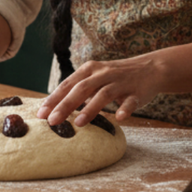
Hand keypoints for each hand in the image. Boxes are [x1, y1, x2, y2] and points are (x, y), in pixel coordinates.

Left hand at [38, 56, 161, 126]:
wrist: (151, 68)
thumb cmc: (117, 77)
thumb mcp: (96, 77)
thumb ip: (78, 90)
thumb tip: (54, 108)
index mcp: (90, 69)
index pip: (68, 84)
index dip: (54, 99)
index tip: (40, 114)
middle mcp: (103, 73)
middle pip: (81, 88)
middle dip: (65, 105)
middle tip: (52, 121)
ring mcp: (121, 82)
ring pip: (103, 94)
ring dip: (90, 108)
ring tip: (78, 123)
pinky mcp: (137, 92)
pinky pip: (130, 101)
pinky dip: (124, 109)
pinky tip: (118, 118)